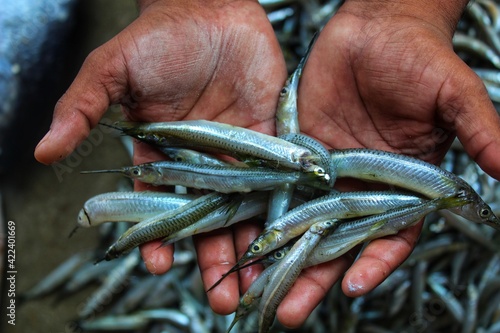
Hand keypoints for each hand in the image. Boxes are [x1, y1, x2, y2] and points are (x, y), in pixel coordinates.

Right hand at [34, 0, 286, 313]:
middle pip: (208, 218)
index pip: (161, 206)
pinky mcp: (271, 139)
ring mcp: (238, 154)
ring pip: (245, 208)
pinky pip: (278, 178)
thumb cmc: (159, 38)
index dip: (159, 236)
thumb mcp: (113, 71)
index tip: (160, 264)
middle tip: (222, 298)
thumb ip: (82, 109)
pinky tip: (287, 236)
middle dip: (213, 257)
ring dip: (250, 246)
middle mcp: (202, 162)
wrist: (211, 8)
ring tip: (255, 283)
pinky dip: (282, 207)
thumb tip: (43, 152)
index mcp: (162, 155)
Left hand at [273, 0, 499, 327]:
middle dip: (314, 277)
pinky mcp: (299, 153)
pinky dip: (264, 213)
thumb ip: (479, 131)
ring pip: (302, 223)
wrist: (377, 27)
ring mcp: (328, 173)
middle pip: (337, 242)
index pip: (390, 235)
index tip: (351, 285)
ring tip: (258, 286)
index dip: (373, 262)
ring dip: (282, 256)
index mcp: (403, 185)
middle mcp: (363, 187)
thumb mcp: (454, 94)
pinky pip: (280, 187)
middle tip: (287, 312)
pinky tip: (245, 236)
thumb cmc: (421, 57)